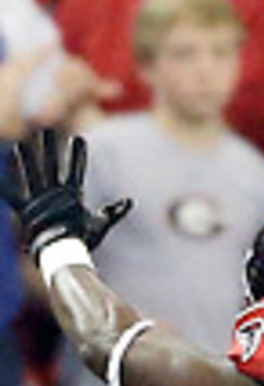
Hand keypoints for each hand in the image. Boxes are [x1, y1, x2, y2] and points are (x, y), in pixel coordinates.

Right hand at [5, 129, 130, 257]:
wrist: (66, 256)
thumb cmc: (83, 242)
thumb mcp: (100, 224)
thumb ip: (113, 212)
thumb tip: (129, 201)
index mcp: (72, 194)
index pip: (76, 169)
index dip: (77, 154)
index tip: (80, 138)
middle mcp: (55, 193)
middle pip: (51, 164)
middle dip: (49, 147)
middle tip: (47, 129)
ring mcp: (40, 199)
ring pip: (33, 174)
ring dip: (28, 158)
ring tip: (23, 142)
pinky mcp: (28, 210)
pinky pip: (12, 196)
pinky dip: (3, 186)